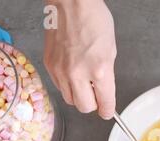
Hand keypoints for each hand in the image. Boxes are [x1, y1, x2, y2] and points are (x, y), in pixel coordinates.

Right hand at [44, 0, 116, 118]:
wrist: (71, 4)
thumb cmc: (95, 22)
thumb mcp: (111, 51)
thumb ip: (107, 76)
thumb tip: (103, 93)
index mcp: (100, 71)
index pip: (105, 104)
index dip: (108, 111)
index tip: (108, 111)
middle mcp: (78, 75)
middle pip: (85, 108)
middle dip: (93, 104)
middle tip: (96, 95)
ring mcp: (61, 71)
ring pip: (70, 100)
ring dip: (79, 96)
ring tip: (83, 82)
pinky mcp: (49, 65)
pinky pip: (58, 87)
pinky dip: (67, 85)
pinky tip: (72, 73)